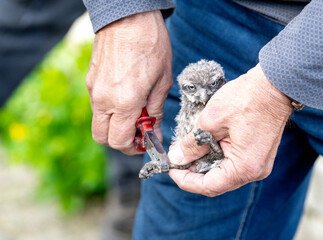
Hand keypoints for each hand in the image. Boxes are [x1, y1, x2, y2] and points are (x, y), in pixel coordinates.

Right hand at [86, 10, 172, 154]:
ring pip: (98, 121)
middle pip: (102, 137)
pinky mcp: (91, 80)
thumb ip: (155, 112)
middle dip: (120, 141)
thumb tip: (154, 134)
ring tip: (135, 112)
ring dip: (115, 125)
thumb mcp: (162, 81)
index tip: (146, 142)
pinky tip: (126, 97)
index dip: (133, 147)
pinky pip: (97, 105)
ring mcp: (94, 89)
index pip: (119, 141)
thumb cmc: (150, 44)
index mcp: (123, 102)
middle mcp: (103, 99)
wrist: (128, 15)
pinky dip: (110, 110)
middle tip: (138, 133)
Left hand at [168, 64, 291, 196]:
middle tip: (177, 159)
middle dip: (194, 172)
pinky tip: (205, 146)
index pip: (209, 186)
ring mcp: (258, 163)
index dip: (186, 180)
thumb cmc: (246, 99)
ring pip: (224, 173)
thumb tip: (176, 157)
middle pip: (217, 182)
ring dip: (205, 164)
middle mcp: (254, 171)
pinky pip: (233, 163)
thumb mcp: (211, 121)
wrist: (273, 84)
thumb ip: (192, 144)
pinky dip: (216, 157)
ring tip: (188, 151)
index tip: (171, 169)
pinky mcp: (257, 154)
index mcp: (244, 167)